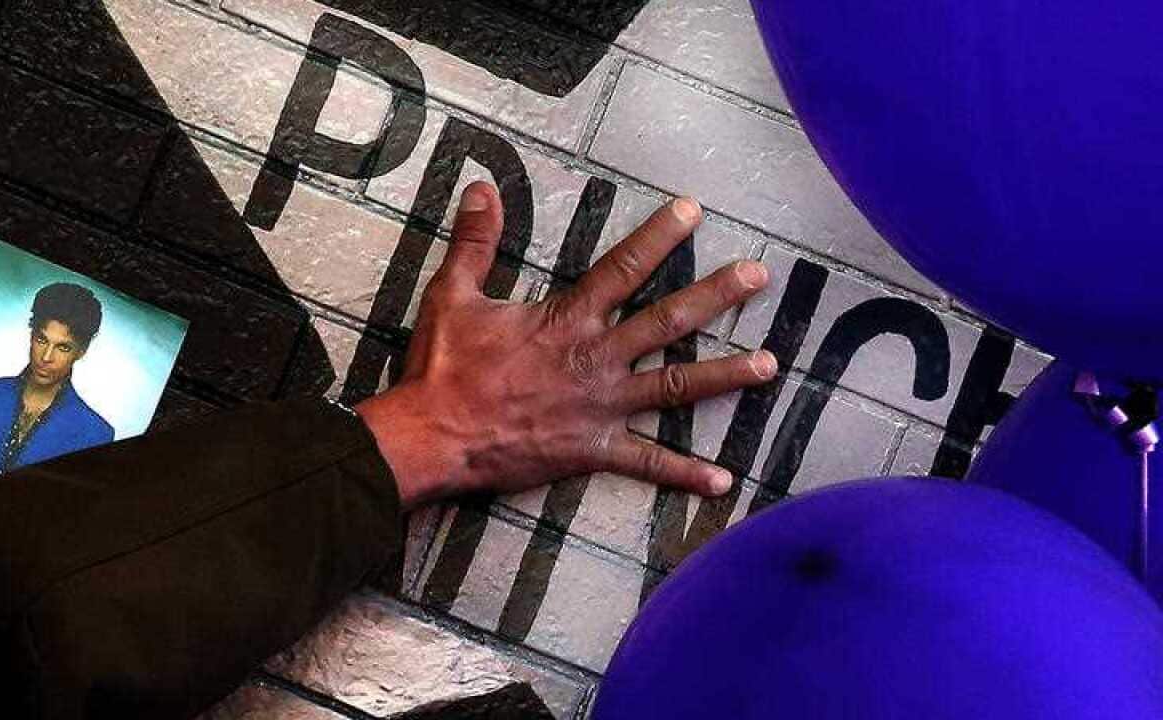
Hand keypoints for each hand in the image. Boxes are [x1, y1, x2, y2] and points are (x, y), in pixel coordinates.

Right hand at [356, 182, 775, 509]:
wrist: (434, 437)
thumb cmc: (443, 368)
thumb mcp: (452, 294)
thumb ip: (475, 241)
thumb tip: (480, 186)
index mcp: (567, 321)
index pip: (622, 269)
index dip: (658, 237)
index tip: (693, 211)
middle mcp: (596, 359)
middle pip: (667, 322)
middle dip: (715, 295)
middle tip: (759, 276)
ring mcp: (601, 407)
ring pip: (674, 388)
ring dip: (724, 376)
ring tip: (770, 365)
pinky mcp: (594, 451)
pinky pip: (647, 464)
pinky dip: (685, 474)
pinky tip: (723, 480)